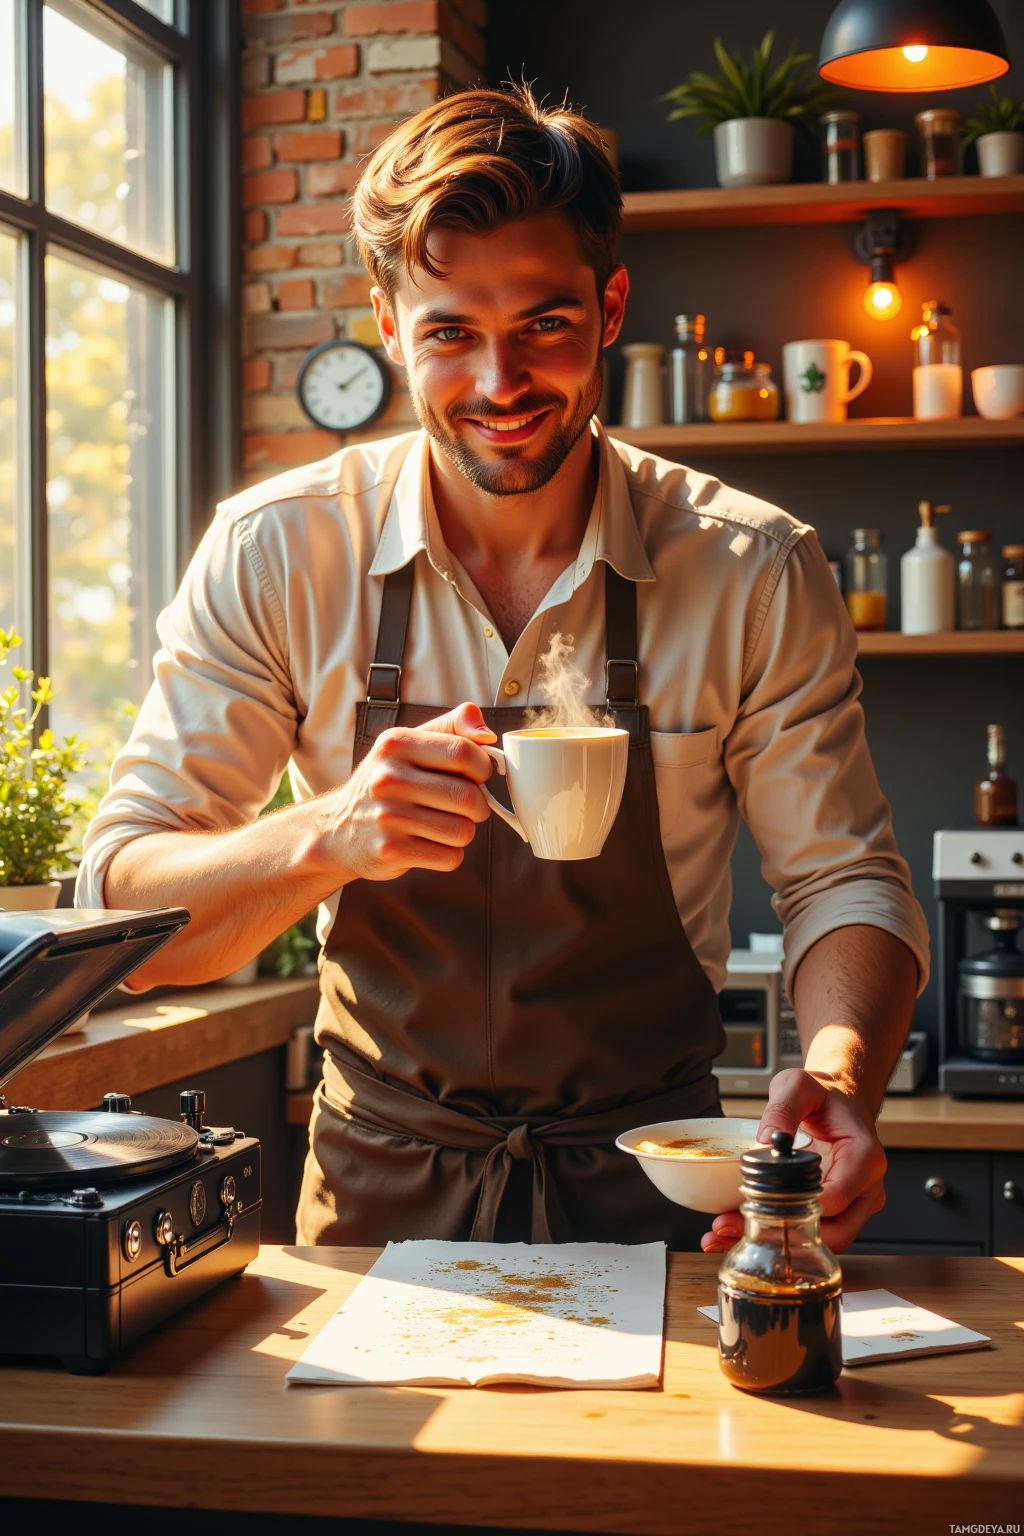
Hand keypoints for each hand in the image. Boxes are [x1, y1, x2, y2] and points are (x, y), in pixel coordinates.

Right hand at [323, 702, 495, 882]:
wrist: (337, 830)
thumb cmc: (386, 784)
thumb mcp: (409, 744)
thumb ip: (452, 726)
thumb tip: (487, 734)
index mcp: (395, 744)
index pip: (462, 752)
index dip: (483, 767)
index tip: (478, 775)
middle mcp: (387, 778)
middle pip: (467, 797)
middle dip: (478, 805)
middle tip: (465, 806)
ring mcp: (387, 817)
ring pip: (463, 831)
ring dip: (463, 832)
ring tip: (443, 825)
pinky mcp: (390, 851)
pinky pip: (450, 857)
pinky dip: (449, 854)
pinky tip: (429, 843)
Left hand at [700, 1068, 886, 1254]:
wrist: (840, 1100)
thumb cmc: (825, 1095)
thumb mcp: (798, 1086)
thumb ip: (782, 1108)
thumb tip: (766, 1139)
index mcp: (864, 1157)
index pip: (838, 1198)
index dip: (800, 1208)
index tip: (762, 1206)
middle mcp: (866, 1186)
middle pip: (837, 1233)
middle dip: (787, 1236)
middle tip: (737, 1226)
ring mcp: (857, 1202)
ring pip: (826, 1239)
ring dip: (781, 1241)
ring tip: (729, 1230)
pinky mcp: (841, 1210)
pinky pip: (817, 1230)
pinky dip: (784, 1234)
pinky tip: (745, 1227)